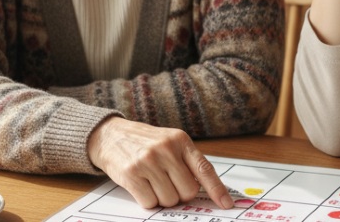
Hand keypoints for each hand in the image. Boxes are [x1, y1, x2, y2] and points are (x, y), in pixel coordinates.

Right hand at [88, 117, 232, 209]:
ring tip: (153, 182)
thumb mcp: (170, 142)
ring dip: (162, 198)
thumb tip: (205, 190)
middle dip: (180, 194)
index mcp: (181, 140)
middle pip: (188, 191)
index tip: (227, 204)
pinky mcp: (132, 174)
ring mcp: (149, 161)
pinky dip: (148, 200)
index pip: (204, 169)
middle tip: (169, 183)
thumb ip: (187, 161)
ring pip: (169, 200)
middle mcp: (166, 149)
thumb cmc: (145, 143)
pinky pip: (150, 203)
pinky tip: (142, 185)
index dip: (217, 189)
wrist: (112, 135)